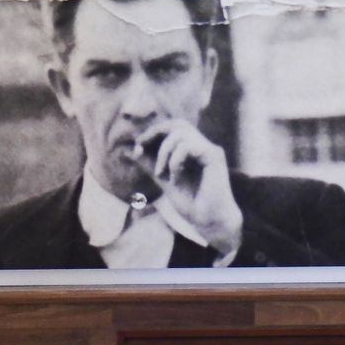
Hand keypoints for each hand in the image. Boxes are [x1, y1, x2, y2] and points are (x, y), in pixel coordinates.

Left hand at [135, 119, 243, 257]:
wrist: (210, 222)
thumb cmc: (192, 203)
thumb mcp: (164, 181)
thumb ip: (150, 165)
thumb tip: (130, 151)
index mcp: (193, 149)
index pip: (173, 127)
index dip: (154, 132)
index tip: (138, 145)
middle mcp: (202, 145)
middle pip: (179, 123)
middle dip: (156, 131)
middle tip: (141, 146)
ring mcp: (209, 150)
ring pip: (181, 133)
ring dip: (164, 152)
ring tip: (161, 174)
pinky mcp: (214, 157)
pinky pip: (188, 146)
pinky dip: (176, 160)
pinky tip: (175, 177)